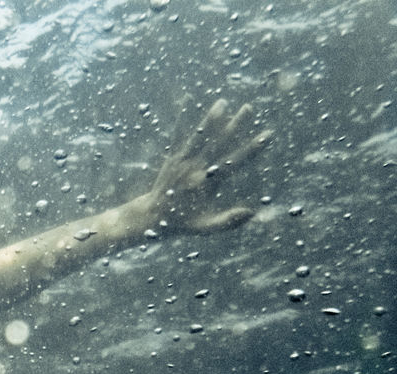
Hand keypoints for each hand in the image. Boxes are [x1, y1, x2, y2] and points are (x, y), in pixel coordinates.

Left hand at [143, 99, 270, 233]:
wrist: (151, 217)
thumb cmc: (182, 223)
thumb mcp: (206, 227)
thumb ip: (228, 221)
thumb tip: (253, 212)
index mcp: (207, 183)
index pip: (234, 162)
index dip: (251, 149)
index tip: (267, 135)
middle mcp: (195, 168)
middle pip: (218, 144)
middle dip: (234, 125)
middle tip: (249, 107)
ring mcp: (182, 161)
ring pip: (199, 137)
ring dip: (211, 119)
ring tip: (222, 102)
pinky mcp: (172, 158)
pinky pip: (177, 136)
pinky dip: (181, 119)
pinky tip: (186, 100)